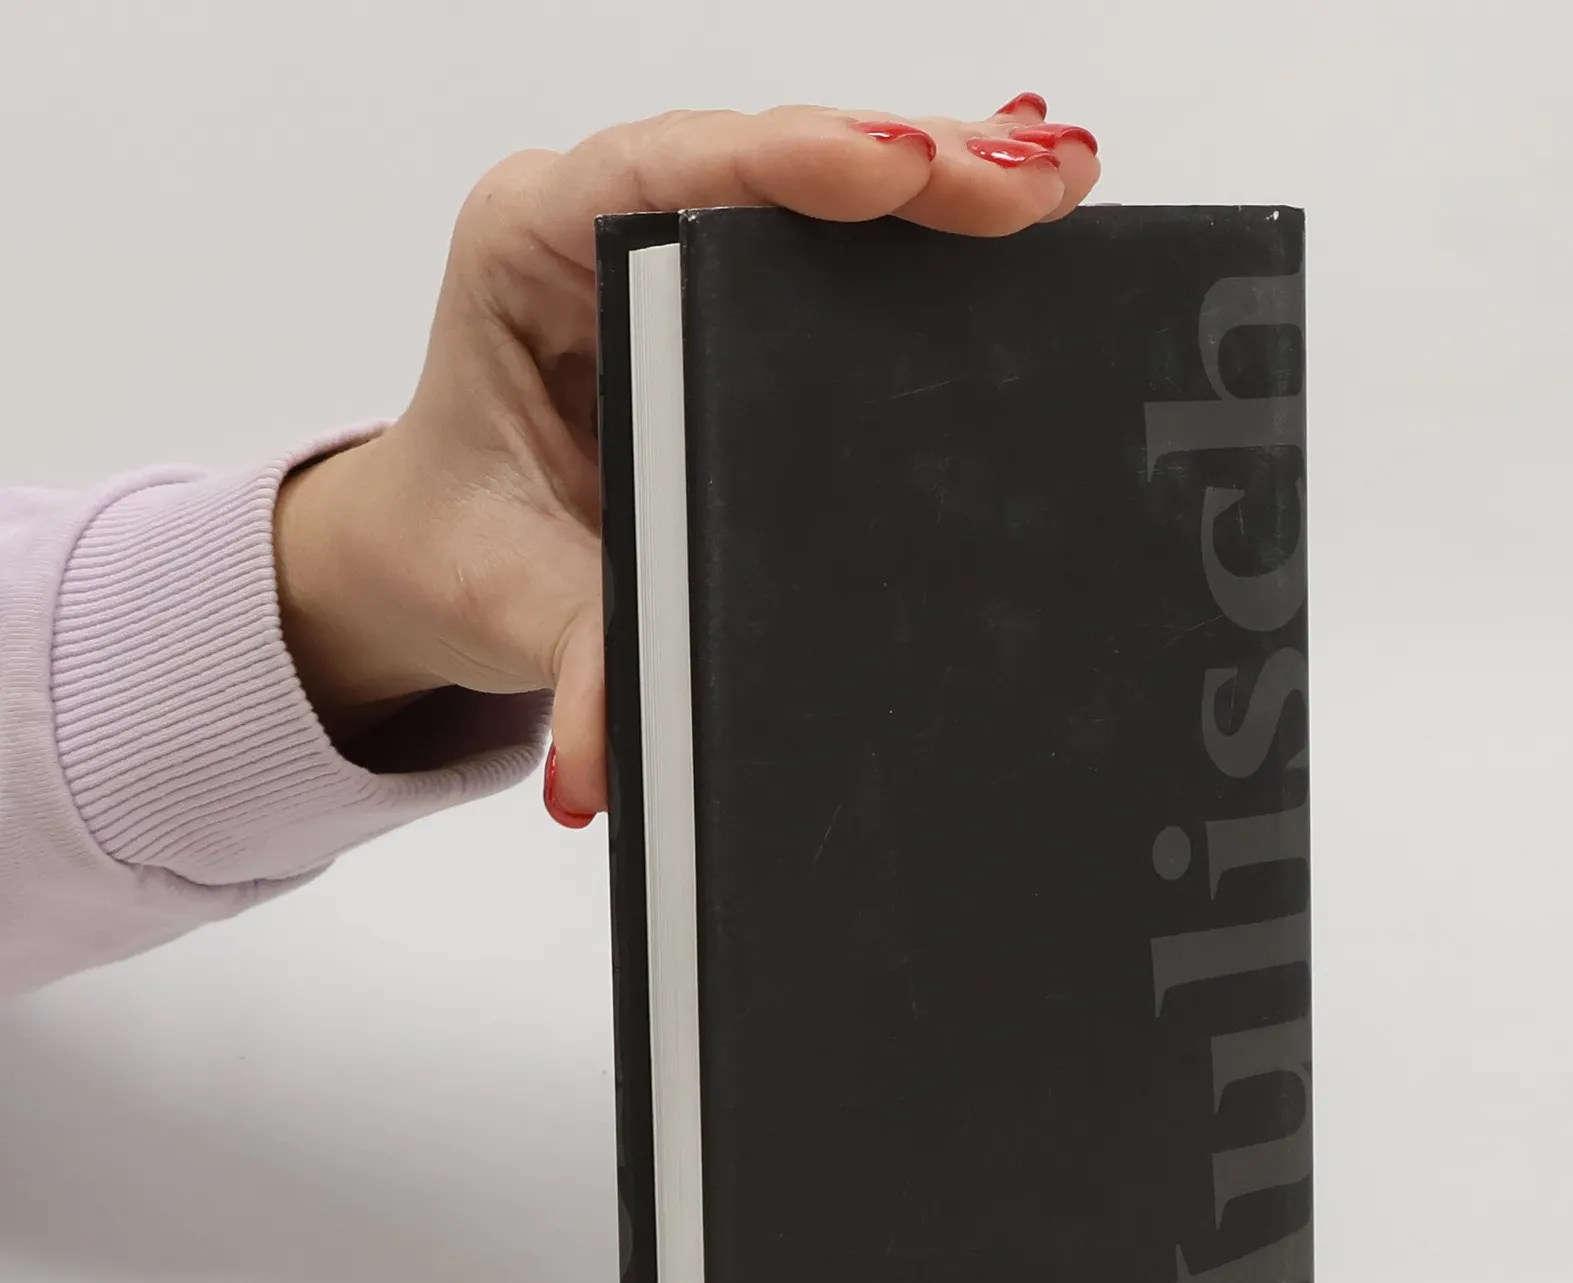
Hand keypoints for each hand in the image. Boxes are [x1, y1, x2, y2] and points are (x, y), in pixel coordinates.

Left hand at [272, 95, 1100, 817]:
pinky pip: (826, 233)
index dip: (798, 163)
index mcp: (525, 250)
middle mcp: (599, 220)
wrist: (439, 557)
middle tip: (1036, 180)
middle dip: (916, 162)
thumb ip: (578, 660)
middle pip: (774, 157)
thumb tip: (612, 757)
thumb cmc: (465, 551)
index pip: (671, 174)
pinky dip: (922, 227)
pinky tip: (1011, 217)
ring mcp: (666, 242)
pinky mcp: (718, 285)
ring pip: (816, 180)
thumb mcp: (513, 608)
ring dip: (940, 178)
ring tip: (1054, 179)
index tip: (905, 174)